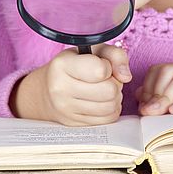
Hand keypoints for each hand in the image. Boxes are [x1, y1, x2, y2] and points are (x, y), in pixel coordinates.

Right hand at [11, 43, 131, 125]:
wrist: (46, 91)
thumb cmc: (74, 66)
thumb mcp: (92, 50)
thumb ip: (114, 55)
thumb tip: (126, 76)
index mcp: (62, 65)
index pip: (100, 70)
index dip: (108, 66)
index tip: (101, 65)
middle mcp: (60, 89)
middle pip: (109, 91)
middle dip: (114, 84)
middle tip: (106, 80)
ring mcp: (66, 109)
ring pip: (110, 107)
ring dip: (114, 98)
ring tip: (104, 90)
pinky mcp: (74, 123)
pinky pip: (108, 119)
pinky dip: (110, 109)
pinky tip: (101, 101)